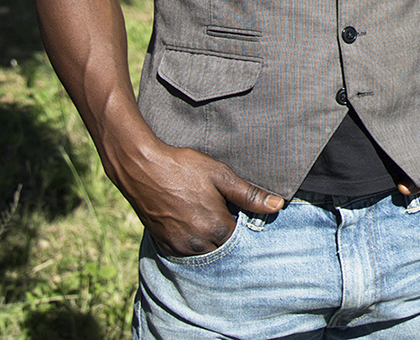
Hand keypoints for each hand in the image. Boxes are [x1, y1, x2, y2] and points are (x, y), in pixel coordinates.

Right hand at [110, 135, 284, 255]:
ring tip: (205, 214)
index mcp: (217, 227)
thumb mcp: (220, 175)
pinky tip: (190, 220)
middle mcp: (198, 243)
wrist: (142, 168)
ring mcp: (180, 246)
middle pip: (223, 246)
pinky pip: (186, 251)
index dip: (242, 222)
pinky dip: (192, 241)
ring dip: (210, 238)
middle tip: (220, 210)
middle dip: (226, 232)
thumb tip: (277, 206)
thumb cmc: (183, 167)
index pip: (241, 237)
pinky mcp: (164, 244)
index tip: (237, 209)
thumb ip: (249, 194)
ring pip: (205, 251)